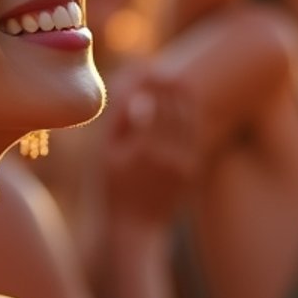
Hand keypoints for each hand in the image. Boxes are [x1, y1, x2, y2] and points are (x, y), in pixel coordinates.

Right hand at [104, 69, 199, 226]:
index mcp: (146, 147)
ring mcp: (185, 163)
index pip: (157, 99)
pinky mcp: (192, 171)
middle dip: (171, 84)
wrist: (132, 230)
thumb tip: (133, 84)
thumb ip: (118, 116)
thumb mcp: (104, 154)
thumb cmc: (109, 189)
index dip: (154, 79)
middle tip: (161, 72)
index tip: (147, 67)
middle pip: (180, 105)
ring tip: (168, 87)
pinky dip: (185, 119)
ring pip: (191, 118)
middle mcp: (171, 154)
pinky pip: (193, 135)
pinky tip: (172, 114)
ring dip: (182, 100)